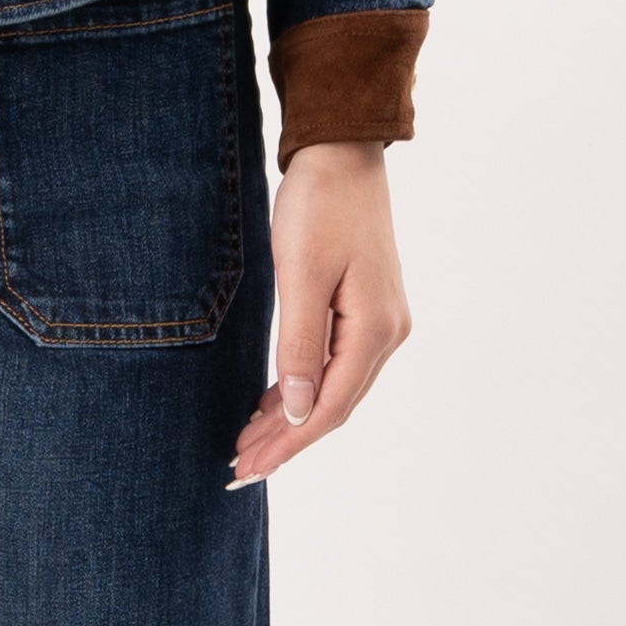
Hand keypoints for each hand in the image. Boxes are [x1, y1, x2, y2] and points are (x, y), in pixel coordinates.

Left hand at [229, 141, 409, 485]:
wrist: (342, 154)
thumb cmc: (319, 207)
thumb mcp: (301, 276)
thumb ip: (300, 346)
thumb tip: (299, 412)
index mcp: (374, 331)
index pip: (327, 408)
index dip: (288, 444)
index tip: (249, 470)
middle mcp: (386, 334)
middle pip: (332, 405)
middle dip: (286, 440)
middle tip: (239, 469)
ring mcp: (380, 322)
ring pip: (332, 388)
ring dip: (292, 418)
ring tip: (249, 444)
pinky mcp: (366, 309)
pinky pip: (333, 364)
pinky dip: (302, 388)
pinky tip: (275, 403)